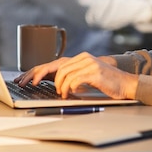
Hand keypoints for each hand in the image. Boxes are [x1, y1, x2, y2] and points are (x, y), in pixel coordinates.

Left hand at [15, 53, 137, 99]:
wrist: (126, 84)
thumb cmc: (107, 83)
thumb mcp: (87, 77)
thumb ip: (74, 76)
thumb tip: (56, 84)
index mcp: (80, 58)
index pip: (55, 63)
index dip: (39, 71)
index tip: (26, 79)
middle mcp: (83, 58)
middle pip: (56, 66)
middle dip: (40, 76)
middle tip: (31, 85)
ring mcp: (89, 63)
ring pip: (64, 73)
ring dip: (60, 86)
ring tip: (62, 94)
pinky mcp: (94, 71)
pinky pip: (75, 79)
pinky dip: (69, 87)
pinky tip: (70, 93)